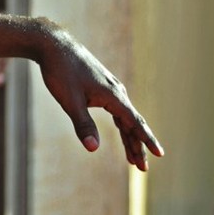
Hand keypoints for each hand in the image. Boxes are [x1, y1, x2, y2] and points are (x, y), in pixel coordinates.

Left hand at [36, 21, 163, 170]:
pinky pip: (117, 109)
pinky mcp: (102, 85)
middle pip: (132, 123)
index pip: (134, 123)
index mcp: (113, 96)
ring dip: (130, 137)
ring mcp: (110, 87)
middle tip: (143, 168)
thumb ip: (83, 125)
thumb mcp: (70, 101)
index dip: (146, 140)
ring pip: (125, 117)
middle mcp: (116, 91)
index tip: (159, 154)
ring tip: (133, 158)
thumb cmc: (61, 72)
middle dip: (138, 146)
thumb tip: (93, 149)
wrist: (54, 45)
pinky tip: (123, 130)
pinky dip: (121, 123)